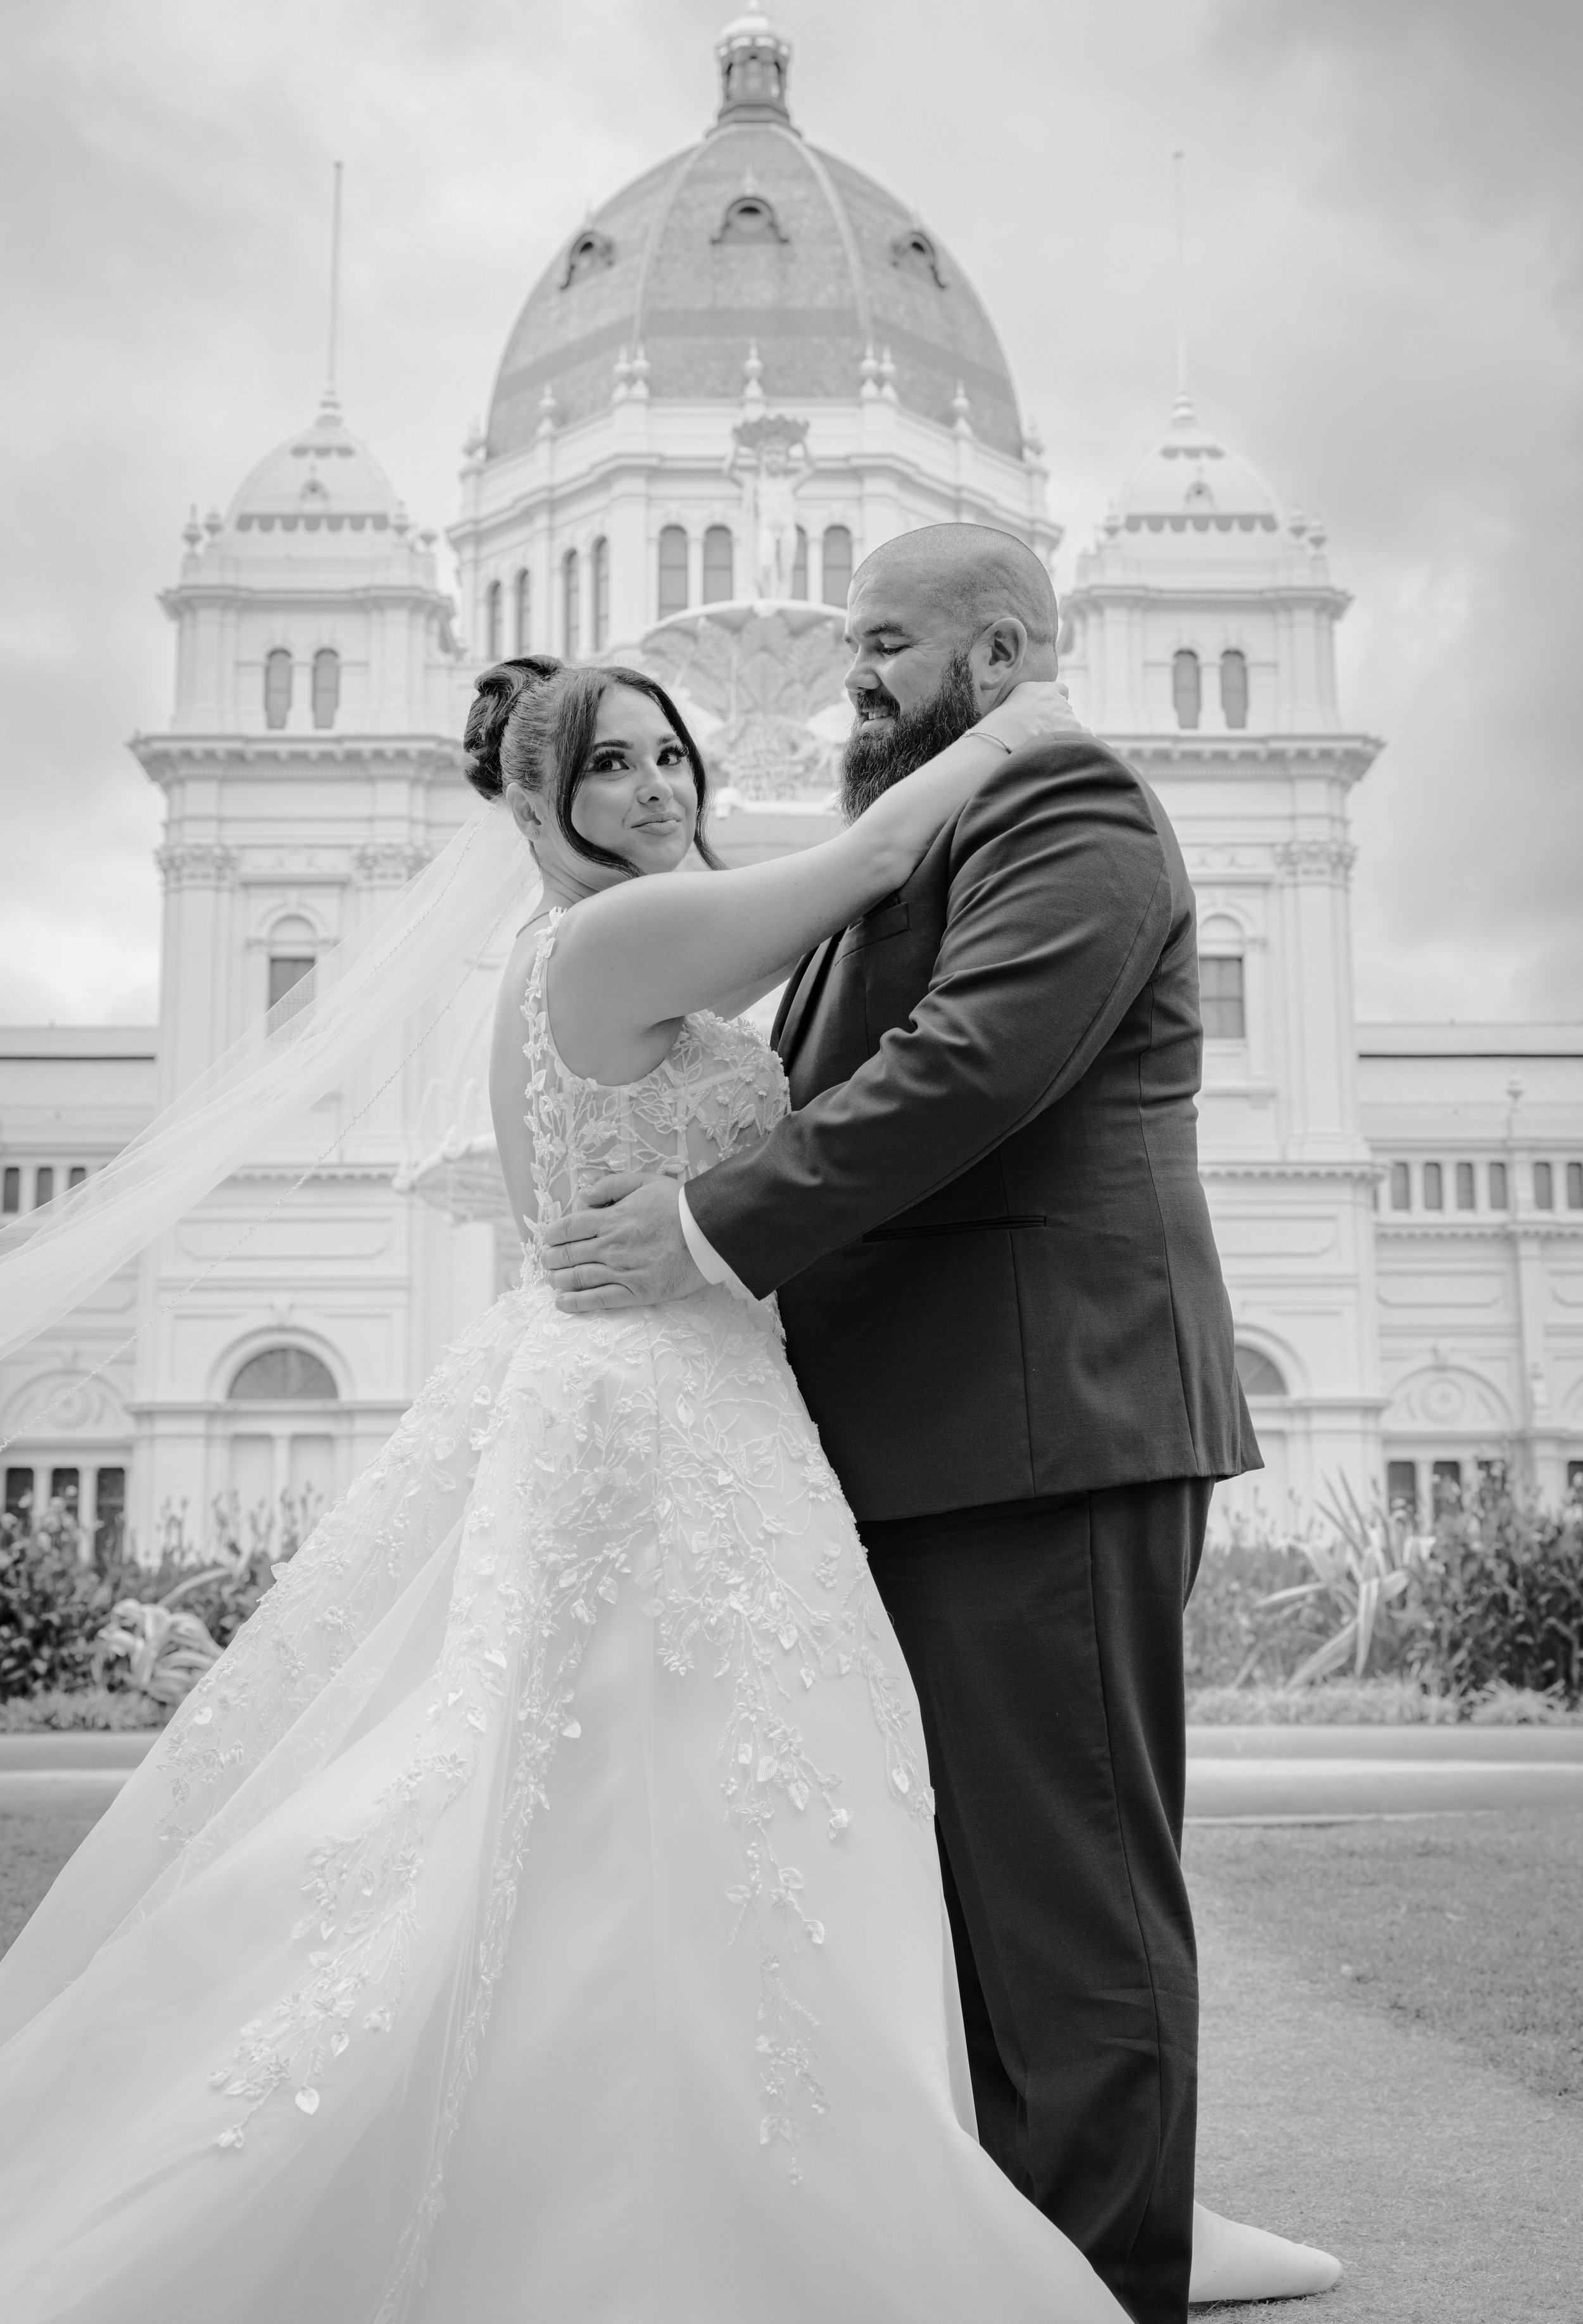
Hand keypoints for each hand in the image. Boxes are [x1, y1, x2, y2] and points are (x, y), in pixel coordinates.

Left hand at [540, 1173, 705, 1312]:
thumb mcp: (644, 1181)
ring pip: (579, 1277)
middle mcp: (610, 1246)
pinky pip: (598, 1299)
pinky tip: (562, 1303)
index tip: (548, 1239)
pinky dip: (576, 1302)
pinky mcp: (635, 1291)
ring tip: (553, 1280)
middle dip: (552, 1258)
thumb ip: (610, 1186)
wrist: (708, 1232)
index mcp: (610, 1219)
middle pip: (569, 1254)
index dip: (553, 1235)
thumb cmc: (679, 1205)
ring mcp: (621, 1270)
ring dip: (560, 1279)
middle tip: (546, 1261)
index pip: (569, 1228)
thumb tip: (583, 1196)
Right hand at [974, 680, 1087, 753]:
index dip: (1057, 700)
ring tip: (1051, 746)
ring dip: (1066, 733)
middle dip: (1058, 720)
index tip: (1050, 711)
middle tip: (1043, 735)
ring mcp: (1069, 717)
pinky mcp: (1075, 733)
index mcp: (1046, 690)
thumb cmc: (1002, 721)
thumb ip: (1024, 700)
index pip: (1061, 690)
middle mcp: (1060, 701)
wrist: (1010, 734)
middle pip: (1066, 710)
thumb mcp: (1010, 701)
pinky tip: (1069, 749)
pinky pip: (1086, 735)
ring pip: (1074, 725)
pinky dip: (1081, 741)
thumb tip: (1026, 708)